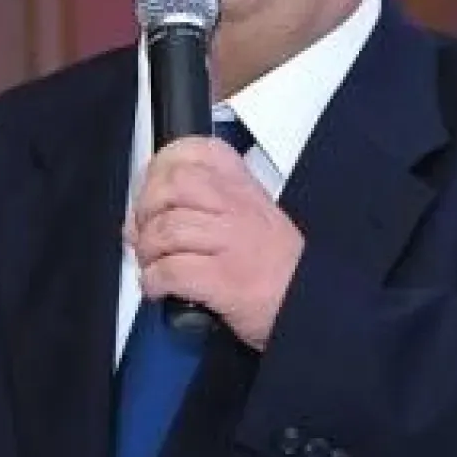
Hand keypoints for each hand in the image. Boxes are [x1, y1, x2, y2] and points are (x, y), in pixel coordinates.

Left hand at [130, 136, 303, 350]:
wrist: (312, 305)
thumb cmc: (279, 270)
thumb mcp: (255, 219)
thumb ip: (210, 205)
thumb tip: (153, 210)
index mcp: (244, 191)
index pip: (197, 151)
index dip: (162, 165)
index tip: (152, 187)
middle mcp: (238, 210)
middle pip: (172, 186)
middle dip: (145, 209)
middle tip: (143, 231)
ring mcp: (232, 243)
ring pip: (167, 228)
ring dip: (147, 250)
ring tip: (153, 263)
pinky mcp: (224, 280)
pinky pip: (172, 270)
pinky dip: (154, 280)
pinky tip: (160, 287)